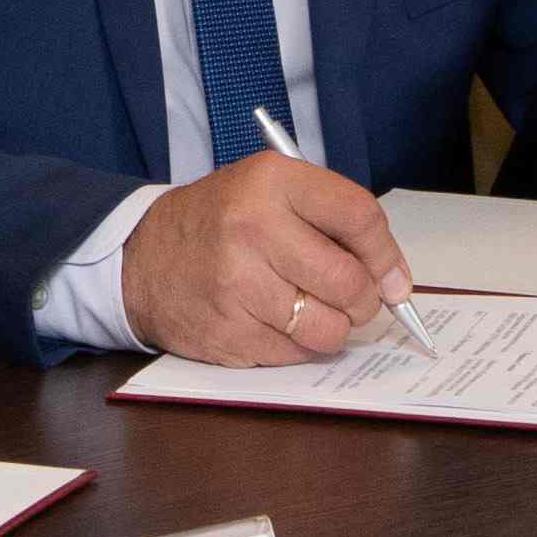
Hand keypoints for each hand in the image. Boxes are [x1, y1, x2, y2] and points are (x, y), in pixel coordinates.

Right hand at [121, 150, 418, 365]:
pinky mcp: (227, 331)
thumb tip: (394, 281)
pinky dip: (298, 345)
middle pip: (350, 281)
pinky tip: (276, 323)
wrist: (141, 257)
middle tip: (351, 298)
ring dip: (333, 328)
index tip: (393, 277)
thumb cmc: (220, 222)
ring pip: (329, 327)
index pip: (359, 217)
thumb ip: (331, 220)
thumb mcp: (269, 191)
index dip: (386, 254)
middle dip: (364, 300)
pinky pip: (296, 354)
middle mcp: (253, 228)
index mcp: (272, 182)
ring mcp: (237, 284)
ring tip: (311, 310)